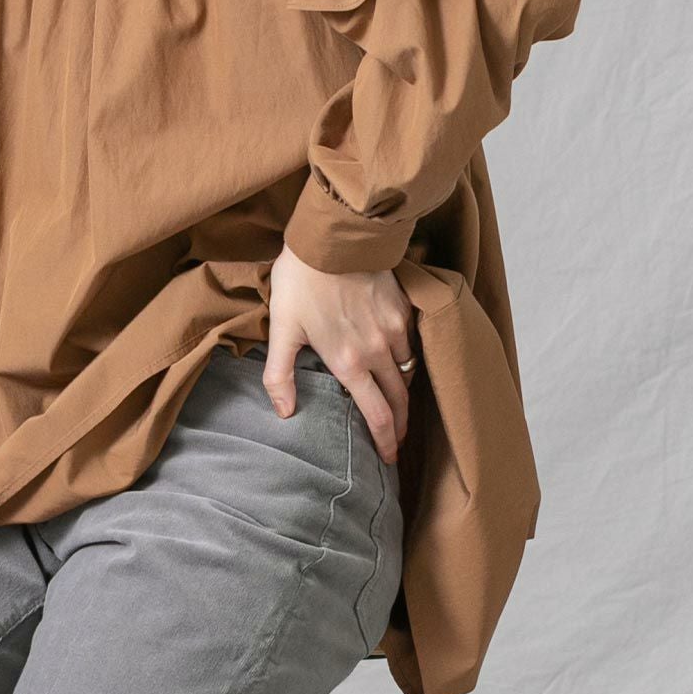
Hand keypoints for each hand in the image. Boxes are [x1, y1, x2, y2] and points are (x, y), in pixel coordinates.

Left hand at [263, 243, 417, 463]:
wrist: (336, 235)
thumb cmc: (302, 281)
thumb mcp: (280, 330)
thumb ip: (280, 376)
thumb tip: (286, 414)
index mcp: (349, 364)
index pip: (377, 415)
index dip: (385, 442)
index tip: (389, 458)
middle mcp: (379, 351)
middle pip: (399, 401)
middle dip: (399, 426)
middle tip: (396, 442)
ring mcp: (396, 328)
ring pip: (408, 372)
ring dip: (404, 393)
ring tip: (396, 406)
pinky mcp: (404, 307)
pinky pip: (412, 344)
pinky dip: (407, 360)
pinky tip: (399, 364)